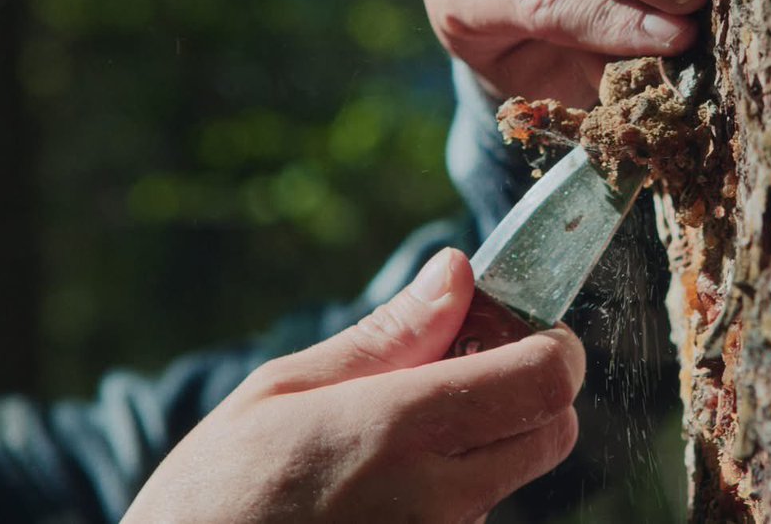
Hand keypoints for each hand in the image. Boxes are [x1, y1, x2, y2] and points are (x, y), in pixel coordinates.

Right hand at [123, 249, 584, 522]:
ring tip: (398, 436)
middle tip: (466, 368)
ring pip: (514, 474)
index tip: (519, 326)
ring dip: (488, 440)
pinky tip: (386, 484)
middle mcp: (439, 499)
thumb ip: (387, 335)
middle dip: (534, 389)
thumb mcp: (283, 391)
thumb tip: (456, 272)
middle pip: (554, 431)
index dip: (552, 344)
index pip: (545, 380)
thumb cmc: (216, 493)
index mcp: (399, 431)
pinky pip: (475, 516)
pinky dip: (456, 487)